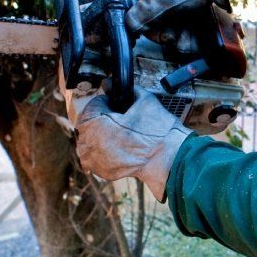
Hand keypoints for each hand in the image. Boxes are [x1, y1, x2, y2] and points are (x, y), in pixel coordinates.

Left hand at [74, 88, 191, 201]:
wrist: (169, 159)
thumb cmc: (157, 132)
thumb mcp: (145, 101)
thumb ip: (128, 90)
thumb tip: (114, 85)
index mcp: (95, 123)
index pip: (93, 106)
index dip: (107, 103)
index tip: (116, 105)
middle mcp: (89, 143)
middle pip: (87, 124)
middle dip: (101, 120)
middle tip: (119, 120)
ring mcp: (95, 159)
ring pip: (88, 142)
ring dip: (99, 136)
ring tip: (118, 135)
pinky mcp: (103, 171)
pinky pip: (95, 157)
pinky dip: (103, 151)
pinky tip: (118, 147)